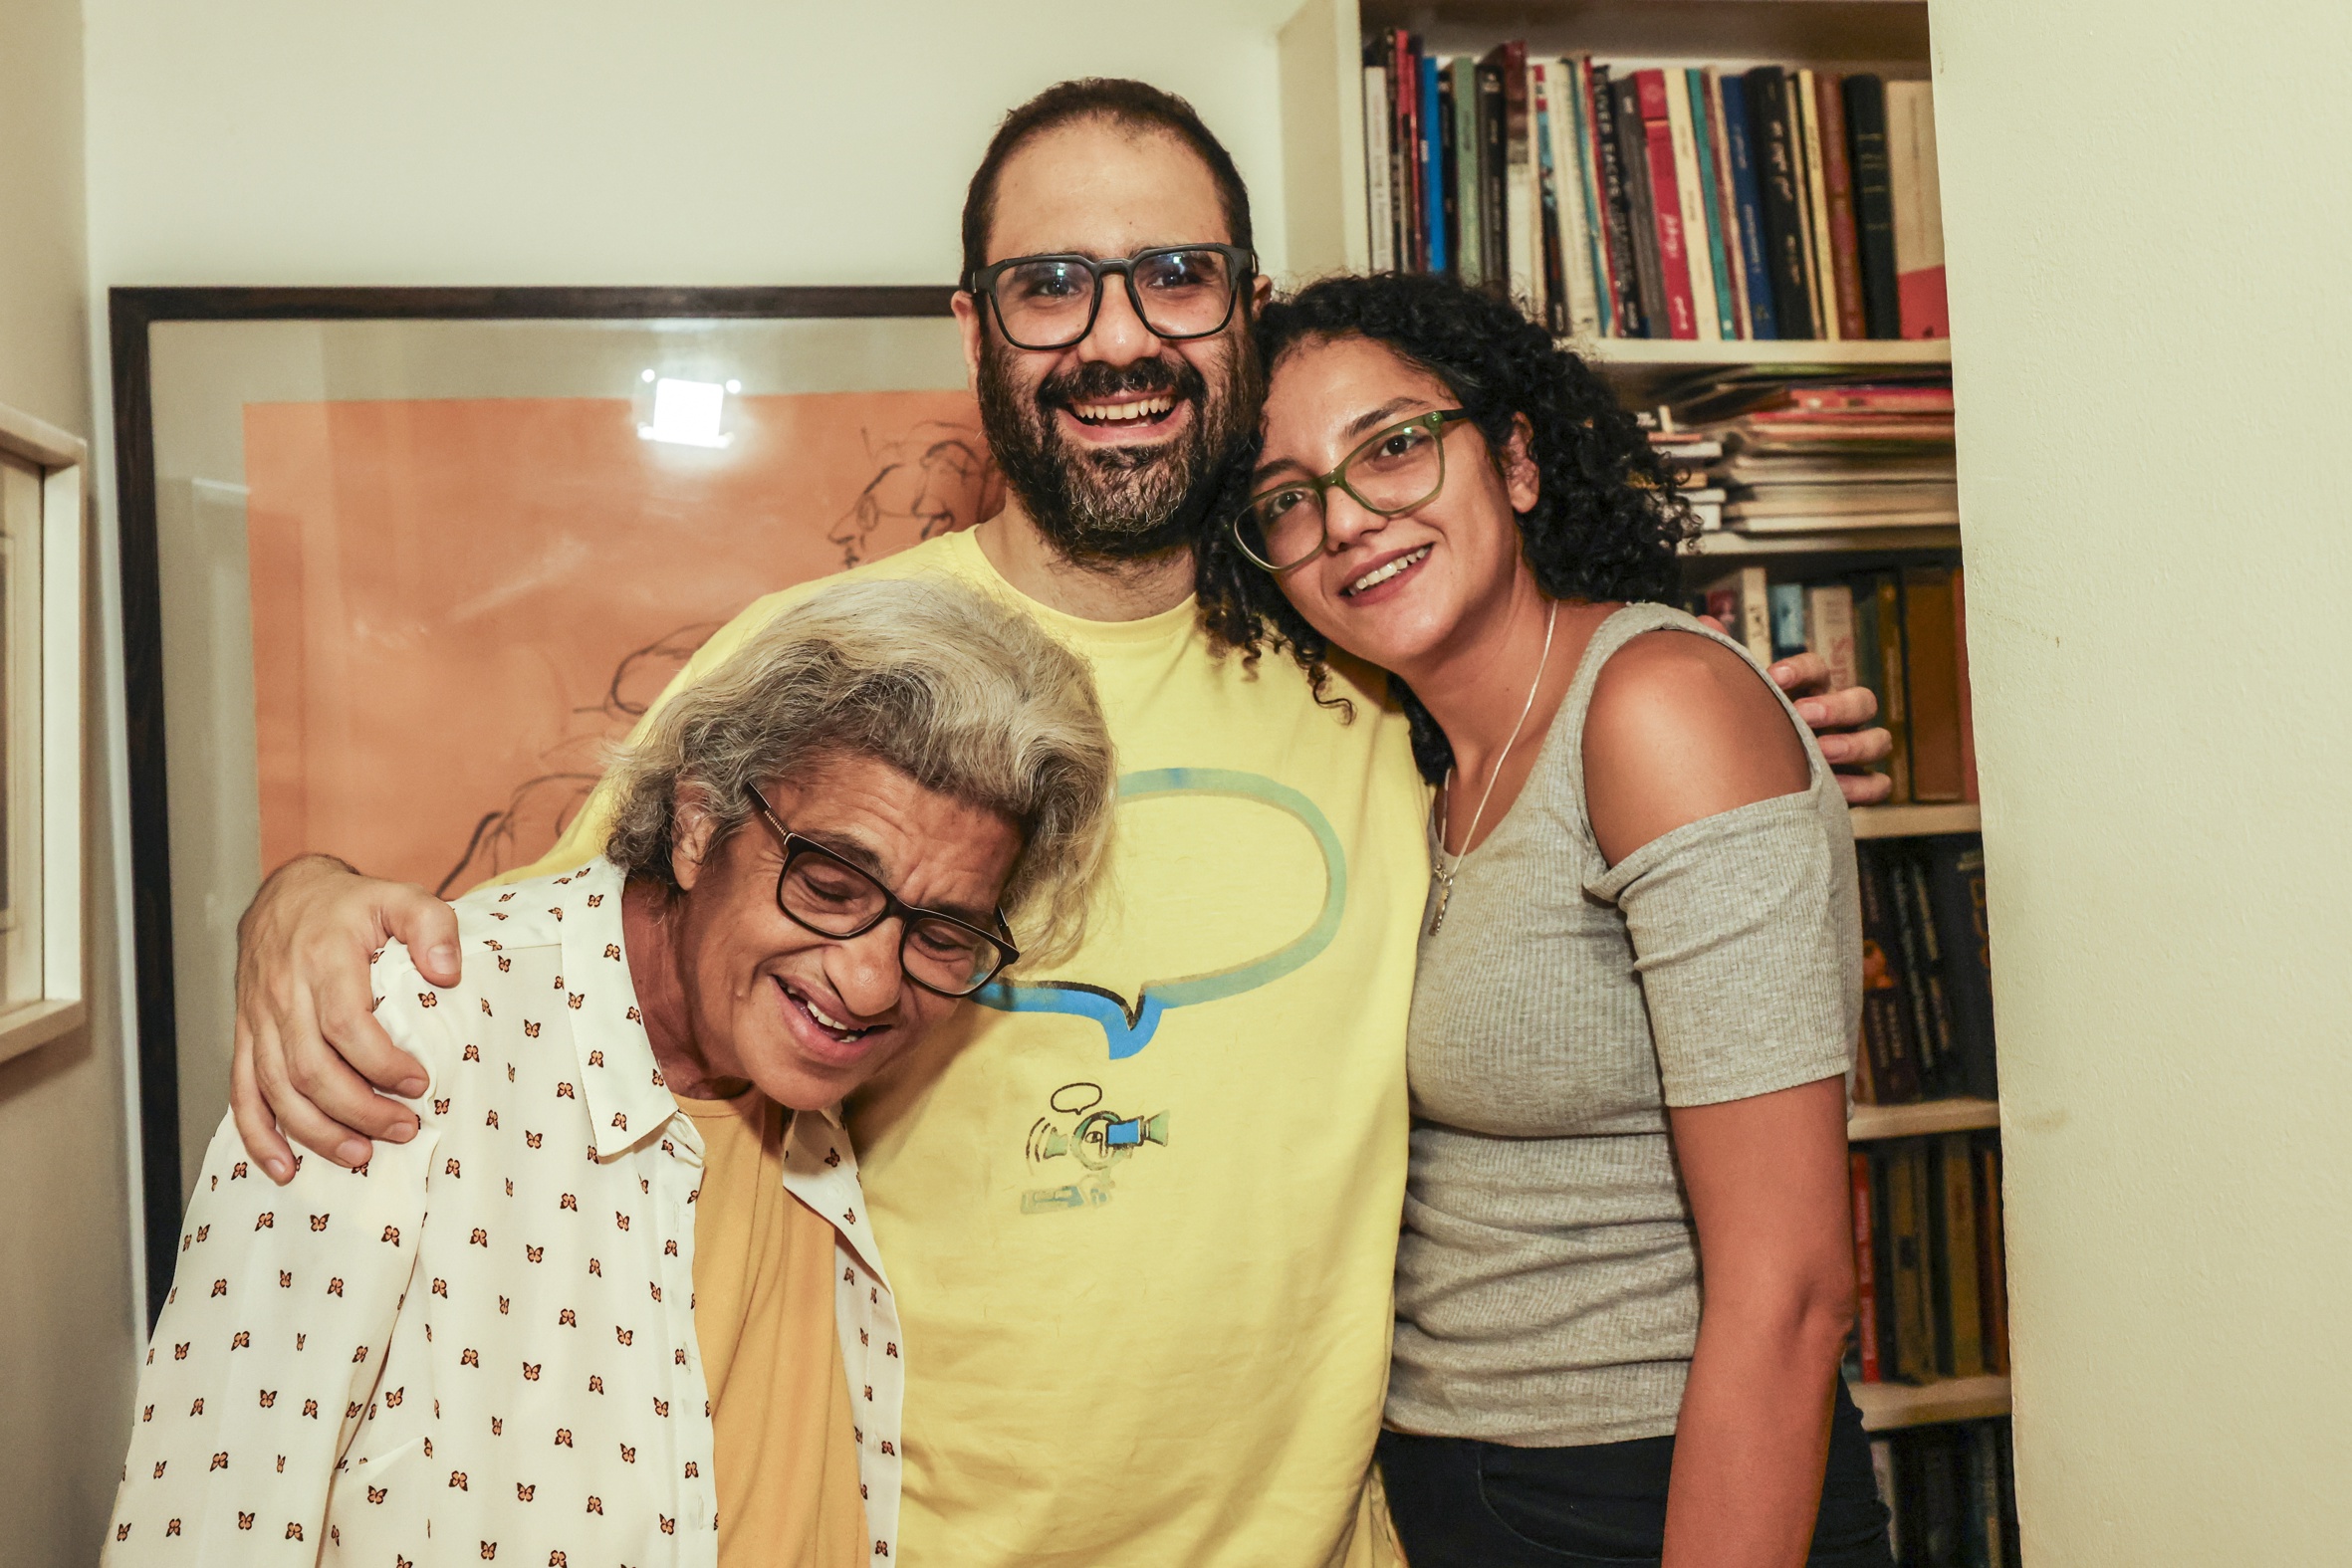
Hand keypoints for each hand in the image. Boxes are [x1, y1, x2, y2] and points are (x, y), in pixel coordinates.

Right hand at [232, 855, 460, 1182]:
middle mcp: (284, 994)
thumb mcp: (400, 896)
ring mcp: (259, 1020)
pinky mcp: (245, 1037)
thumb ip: (432, 925)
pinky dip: (259, 1136)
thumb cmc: (349, 904)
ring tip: (360, 1153)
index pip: (346, 1024)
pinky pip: (242, 1093)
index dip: (382, 1063)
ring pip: (277, 1089)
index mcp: (323, 959)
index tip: (419, 1084)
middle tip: (403, 1129)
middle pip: (311, 1068)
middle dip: (358, 1109)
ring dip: (317, 1130)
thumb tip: (447, 973)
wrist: (285, 895)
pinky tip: (285, 1166)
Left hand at [1695, 615, 1894, 804]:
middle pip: (1862, 700)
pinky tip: (1837, 789)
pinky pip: (1880, 784)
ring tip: (1822, 752)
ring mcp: (1854, 751)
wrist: (1748, 784)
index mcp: (1811, 693)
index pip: (1818, 668)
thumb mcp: (1739, 699)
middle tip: (1804, 714)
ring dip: (1855, 744)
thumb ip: (1727, 664)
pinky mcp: (1858, 785)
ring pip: (1879, 739)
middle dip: (1837, 706)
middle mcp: (1839, 719)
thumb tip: (1704, 621)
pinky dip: (1865, 785)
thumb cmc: (1748, 732)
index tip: (1774, 676)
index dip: (1802, 669)